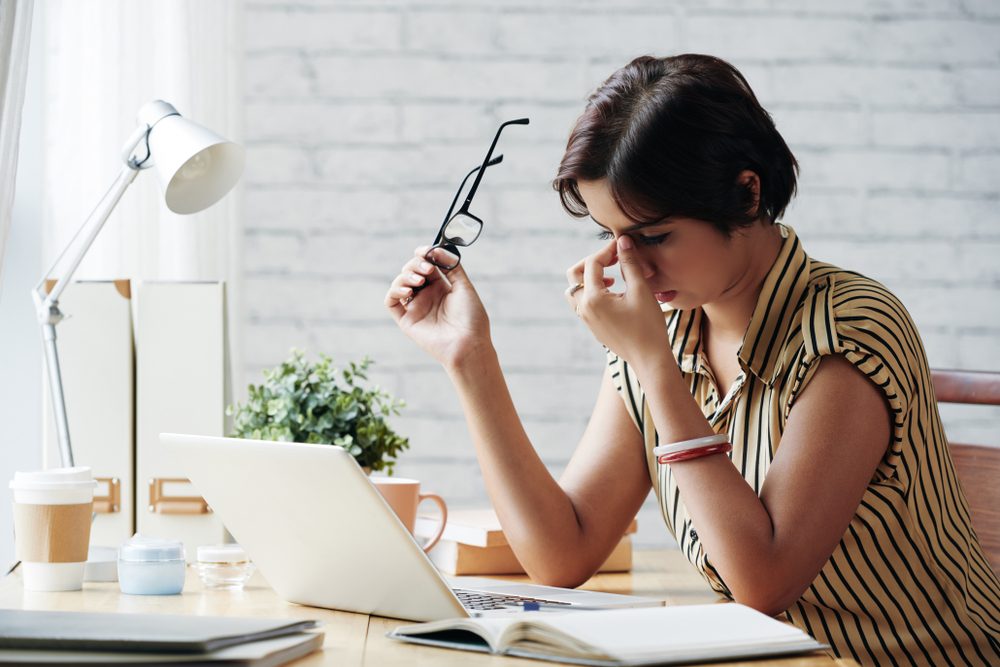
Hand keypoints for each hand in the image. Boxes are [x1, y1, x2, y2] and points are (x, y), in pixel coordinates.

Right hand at [385, 246, 491, 368]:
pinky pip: (391, 302)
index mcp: (441, 288)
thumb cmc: (471, 318)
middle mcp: (427, 296)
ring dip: (406, 276)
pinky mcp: (407, 320)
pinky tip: (407, 290)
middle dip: (416, 264)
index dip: (424, 255)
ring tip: (420, 280)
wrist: (468, 344)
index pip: (426, 265)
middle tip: (428, 269)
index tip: (426, 250)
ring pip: (400, 283)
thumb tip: (437, 250)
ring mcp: (416, 307)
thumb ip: (451, 266)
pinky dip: (394, 291)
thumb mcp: (464, 286)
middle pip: (412, 271)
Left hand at [566, 236, 669, 369]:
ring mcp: (586, 319)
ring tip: (611, 277)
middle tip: (612, 259)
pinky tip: (613, 293)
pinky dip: (591, 292)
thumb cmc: (648, 326)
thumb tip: (623, 241)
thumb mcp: (641, 291)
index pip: (592, 264)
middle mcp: (583, 309)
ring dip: (589, 278)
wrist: (649, 359)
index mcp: (593, 299)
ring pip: (575, 290)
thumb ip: (629, 264)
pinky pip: (582, 303)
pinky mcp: (592, 327)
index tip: (622, 246)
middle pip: (574, 275)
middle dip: (591, 262)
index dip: (607, 251)